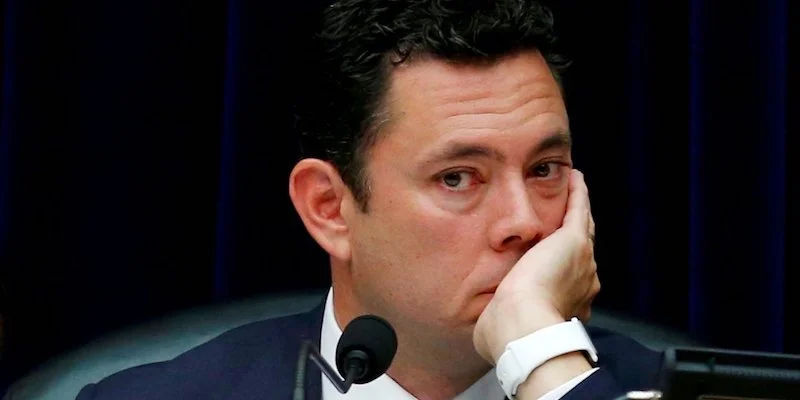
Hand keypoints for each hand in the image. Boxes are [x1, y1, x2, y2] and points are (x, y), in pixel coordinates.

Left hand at [473, 169, 599, 363]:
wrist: (521, 325)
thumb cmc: (508, 333)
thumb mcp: (505, 324)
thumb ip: (501, 318)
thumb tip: (486, 323)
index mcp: (570, 302)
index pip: (570, 278)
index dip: (565, 266)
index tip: (558, 260)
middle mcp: (584, 281)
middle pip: (581, 251)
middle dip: (576, 234)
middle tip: (573, 217)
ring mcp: (582, 260)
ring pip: (583, 227)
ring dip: (579, 208)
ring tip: (576, 191)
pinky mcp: (573, 240)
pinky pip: (579, 209)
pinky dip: (578, 193)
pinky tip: (575, 177)